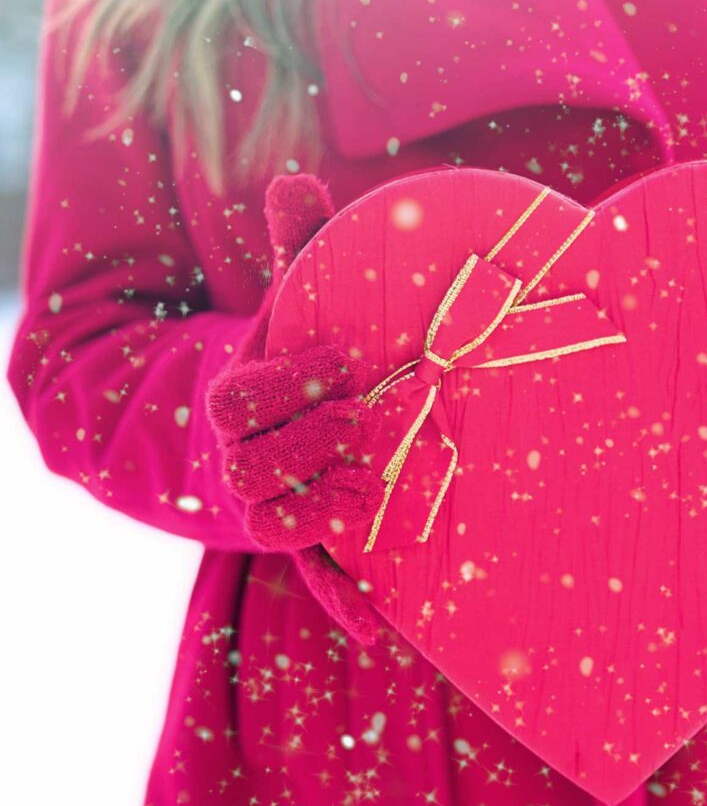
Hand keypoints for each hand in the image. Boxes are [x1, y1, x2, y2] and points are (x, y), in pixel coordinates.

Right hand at [206, 173, 384, 642]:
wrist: (264, 426)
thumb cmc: (291, 357)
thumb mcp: (295, 303)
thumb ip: (297, 249)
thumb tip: (298, 180)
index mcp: (233, 401)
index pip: (243, 398)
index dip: (290, 381)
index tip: (341, 358)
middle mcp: (239, 464)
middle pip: (258, 464)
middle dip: (315, 439)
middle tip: (371, 414)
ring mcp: (266, 510)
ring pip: (282, 523)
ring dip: (328, 507)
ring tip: (375, 482)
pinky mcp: (301, 541)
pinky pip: (312, 576)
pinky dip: (340, 599)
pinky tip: (374, 626)